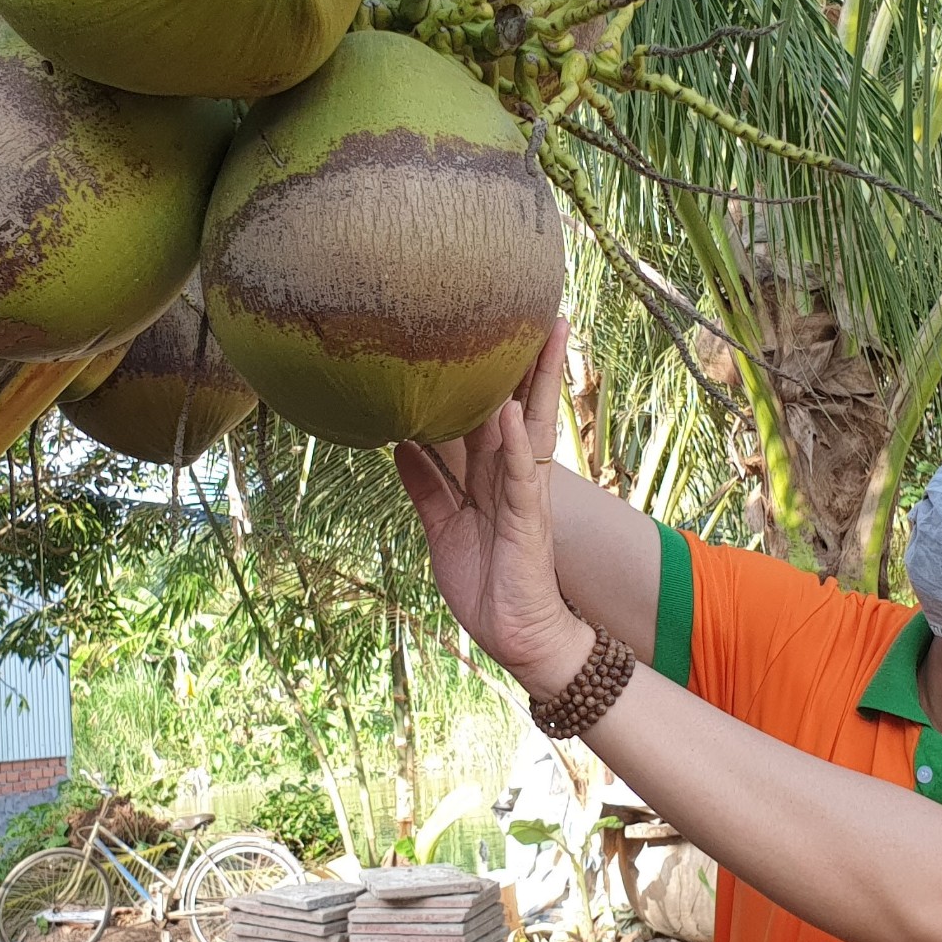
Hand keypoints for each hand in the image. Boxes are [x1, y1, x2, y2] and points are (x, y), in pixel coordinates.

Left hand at [393, 320, 592, 695]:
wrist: (515, 637)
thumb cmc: (487, 584)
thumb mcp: (442, 527)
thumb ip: (426, 484)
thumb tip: (398, 442)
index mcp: (489, 476)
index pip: (490, 412)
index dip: (490, 372)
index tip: (485, 326)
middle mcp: (510, 476)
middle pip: (520, 404)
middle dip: (527, 358)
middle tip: (534, 305)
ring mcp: (523, 494)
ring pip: (531, 426)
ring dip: (536, 381)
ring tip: (543, 333)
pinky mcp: (527, 520)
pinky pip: (521, 475)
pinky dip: (517, 443)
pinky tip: (515, 413)